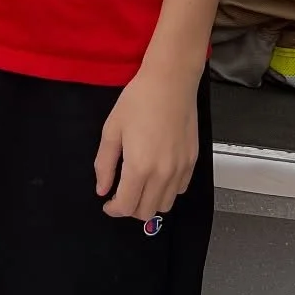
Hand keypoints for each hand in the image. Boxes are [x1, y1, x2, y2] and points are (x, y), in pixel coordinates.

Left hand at [93, 64, 199, 219]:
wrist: (170, 82)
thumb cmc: (138, 100)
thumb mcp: (112, 129)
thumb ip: (104, 164)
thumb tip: (102, 189)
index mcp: (139, 167)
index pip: (126, 206)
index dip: (113, 209)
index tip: (107, 202)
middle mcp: (162, 174)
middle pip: (146, 212)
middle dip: (130, 208)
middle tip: (121, 192)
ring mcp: (180, 169)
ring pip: (165, 205)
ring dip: (149, 202)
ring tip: (140, 185)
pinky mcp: (192, 161)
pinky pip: (180, 190)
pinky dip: (167, 191)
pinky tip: (158, 175)